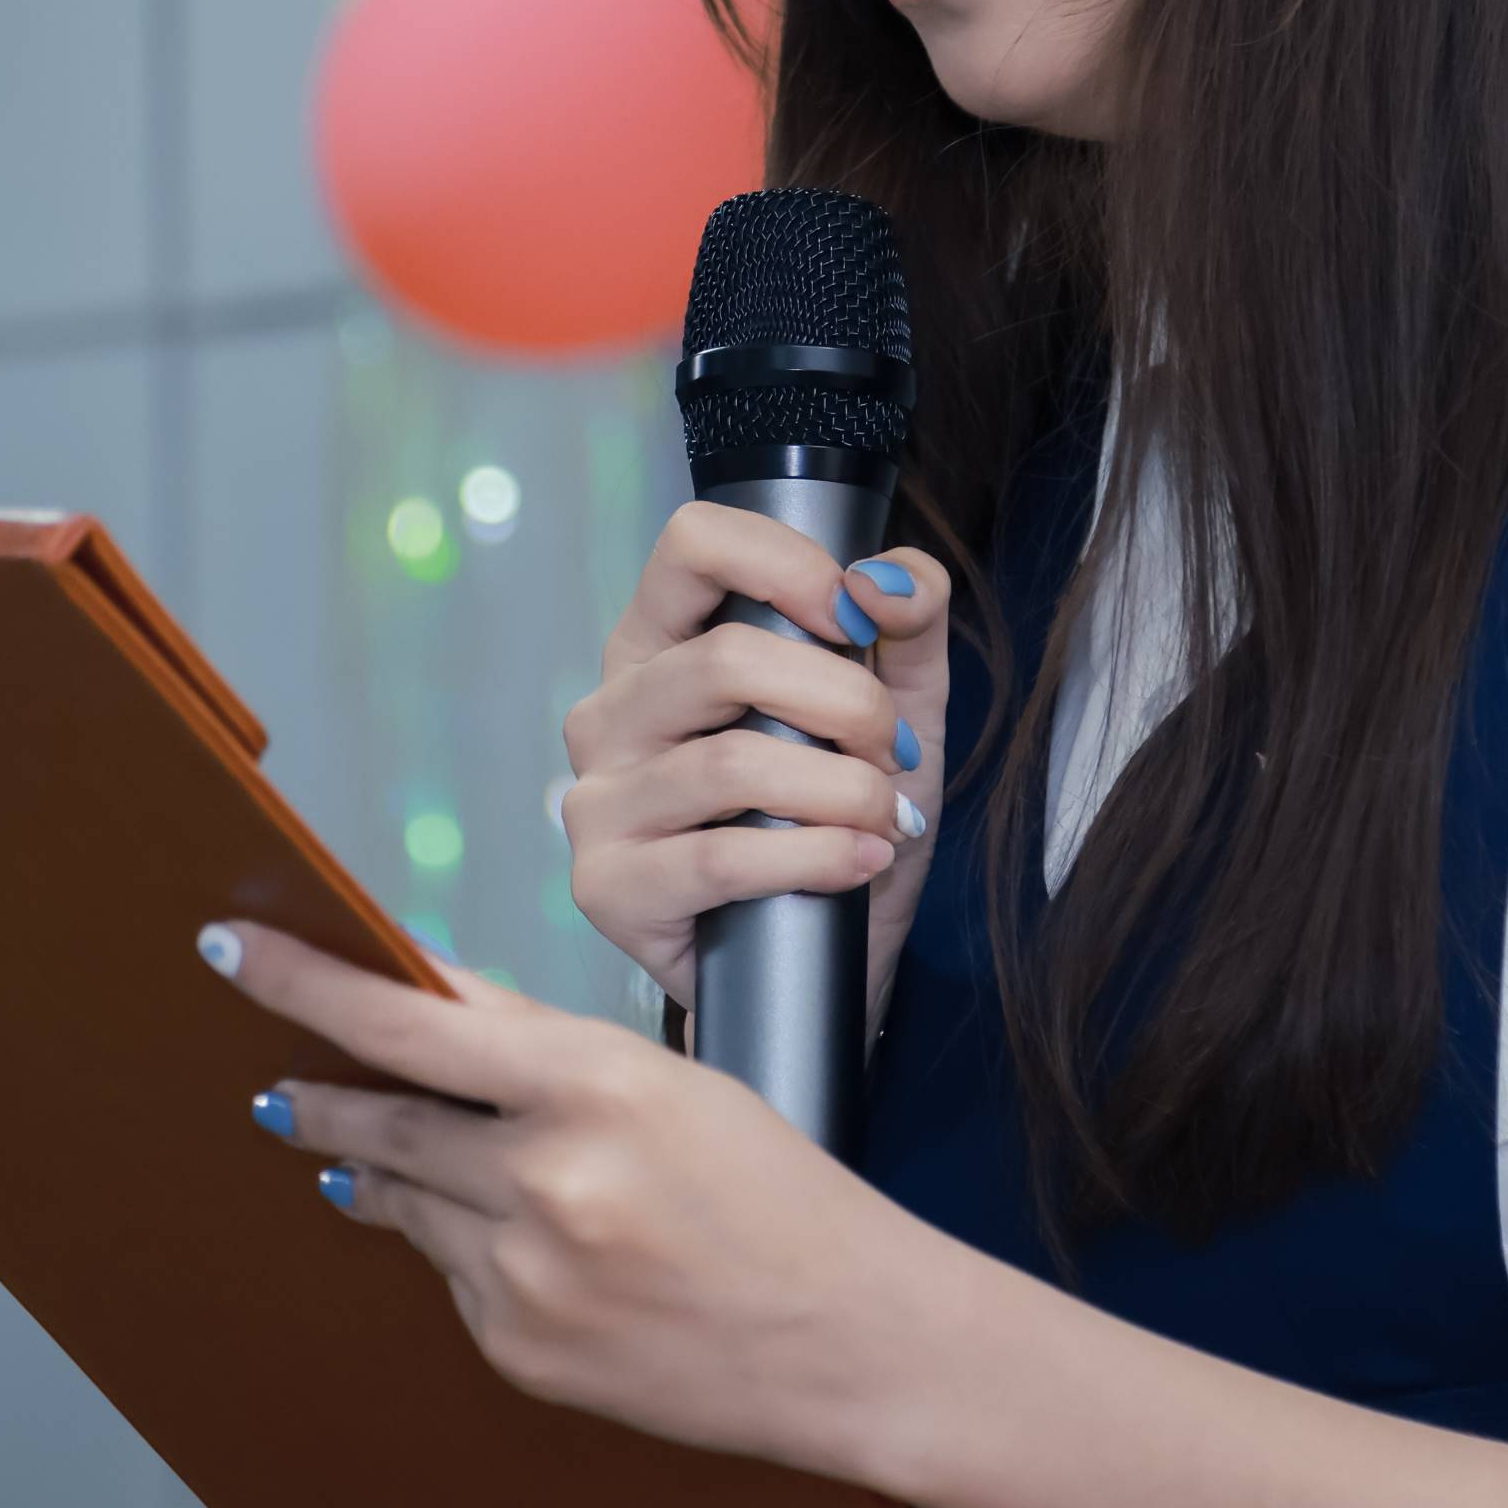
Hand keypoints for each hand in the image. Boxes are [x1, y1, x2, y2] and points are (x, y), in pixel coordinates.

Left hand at [204, 921, 938, 1480]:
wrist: (850, 1342)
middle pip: (383, 1119)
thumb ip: (543, 1054)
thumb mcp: (672, 1086)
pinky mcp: (519, 1350)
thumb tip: (431, 1014)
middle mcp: (546, 1180)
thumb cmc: (781, 1198)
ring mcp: (525, 1276)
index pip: (408, 1021)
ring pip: (407, 1200)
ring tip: (422, 1163)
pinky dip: (467, 1249)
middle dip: (319, 1096)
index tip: (233, 949)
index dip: (308, 982)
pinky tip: (531, 1251)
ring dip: (397, 1172)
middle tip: (278, 1082)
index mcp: (594, 1085)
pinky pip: (452, 1278)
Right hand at [559, 506, 953, 1008]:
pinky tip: (860, 863)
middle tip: (891, 753)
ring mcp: (597, 800)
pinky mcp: (607, 887)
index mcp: (662, 644)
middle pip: (726, 660)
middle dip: (844, 701)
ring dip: (840, 791)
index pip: (692, 542)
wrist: (820, 964)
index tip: (856, 619)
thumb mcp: (900, 708)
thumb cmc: (842, 819)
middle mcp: (611, 711)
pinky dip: (812, 856)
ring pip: (728, 764)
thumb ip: (909, 621)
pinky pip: (717, 858)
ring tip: (886, 821)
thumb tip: (879, 578)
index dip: (787, 564)